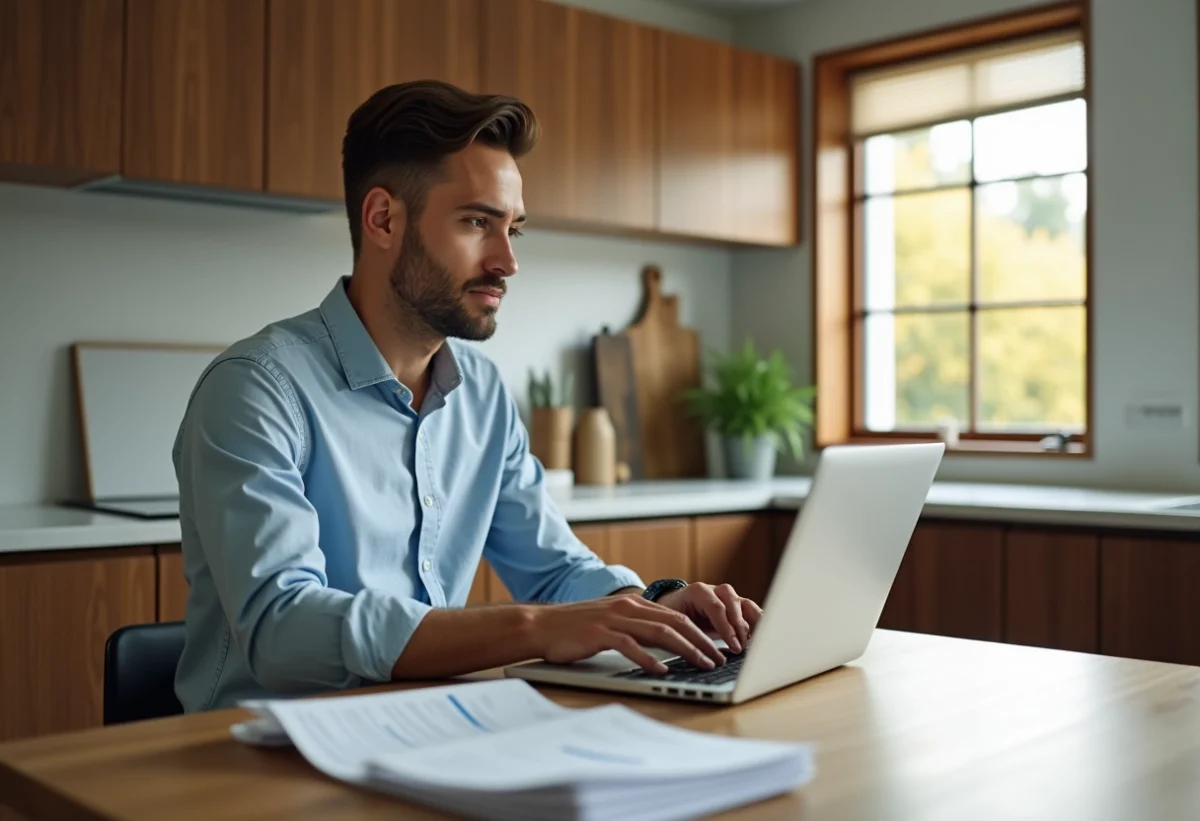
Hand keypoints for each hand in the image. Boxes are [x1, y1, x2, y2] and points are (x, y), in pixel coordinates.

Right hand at [530, 595, 726, 674]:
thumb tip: (665, 645)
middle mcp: (627, 607)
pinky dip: (649, 658)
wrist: (541, 625)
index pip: (675, 616)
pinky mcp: (600, 634)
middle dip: (700, 641)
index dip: (699, 632)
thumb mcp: (612, 622)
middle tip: (718, 659)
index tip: (715, 648)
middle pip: (674, 622)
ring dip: (685, 649)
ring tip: (701, 664)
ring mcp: (614, 619)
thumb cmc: (576, 629)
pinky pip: (630, 646)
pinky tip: (662, 669)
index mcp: (633, 604)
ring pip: (659, 632)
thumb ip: (636, 628)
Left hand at [655, 583, 762, 654]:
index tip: (733, 647)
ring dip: (753, 624)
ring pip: (745, 605)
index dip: (726, 627)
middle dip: (739, 627)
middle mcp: (715, 591)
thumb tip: (699, 656)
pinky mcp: (735, 606)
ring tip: (758, 643)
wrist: (674, 606)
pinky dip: (758, 624)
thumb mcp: (674, 625)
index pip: (716, 607)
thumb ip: (686, 636)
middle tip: (741, 648)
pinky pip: (750, 612)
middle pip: (733, 602)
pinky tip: (762, 639)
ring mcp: (727, 597)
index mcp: (697, 592)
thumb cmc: (672, 617)